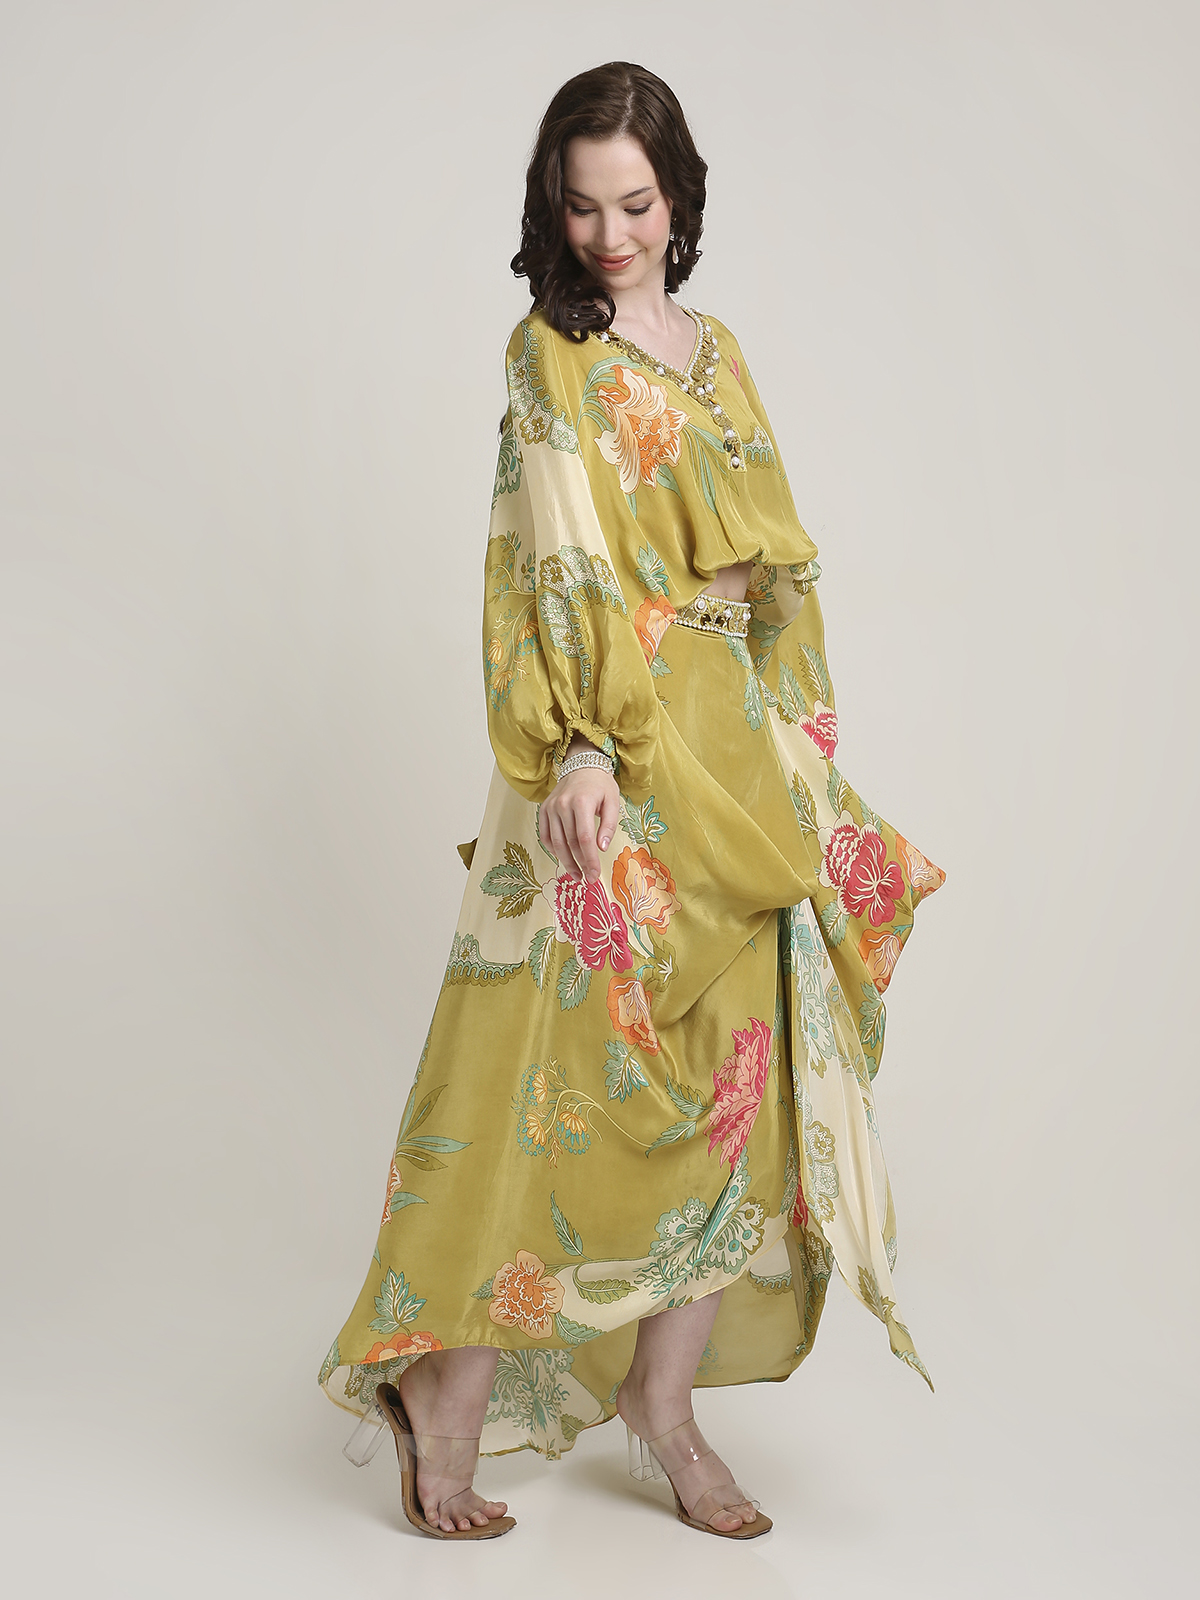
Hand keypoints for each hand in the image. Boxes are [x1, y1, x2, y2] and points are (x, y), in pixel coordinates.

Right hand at [539, 765, 620, 881]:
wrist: (582, 765)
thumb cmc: (600, 785)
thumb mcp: (613, 802)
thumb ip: (609, 826)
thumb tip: (602, 848)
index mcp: (581, 802)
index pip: (584, 839)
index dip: (590, 860)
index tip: (595, 874)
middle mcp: (562, 805)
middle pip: (570, 843)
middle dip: (580, 864)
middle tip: (588, 878)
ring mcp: (550, 808)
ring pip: (556, 843)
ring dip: (566, 862)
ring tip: (576, 874)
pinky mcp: (544, 810)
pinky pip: (545, 836)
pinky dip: (553, 850)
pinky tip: (564, 858)